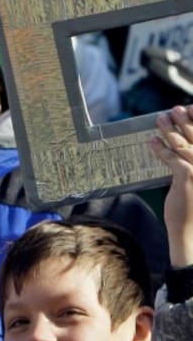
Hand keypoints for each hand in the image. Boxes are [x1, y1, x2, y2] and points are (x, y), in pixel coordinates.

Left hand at [152, 105, 192, 265]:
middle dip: (185, 121)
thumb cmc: (192, 207)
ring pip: (183, 144)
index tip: (192, 109)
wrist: (192, 231)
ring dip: (170, 129)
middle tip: (173, 109)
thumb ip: (191, 164)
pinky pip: (172, 158)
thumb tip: (179, 146)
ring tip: (160, 119)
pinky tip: (152, 141)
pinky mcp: (187, 177)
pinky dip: (161, 149)